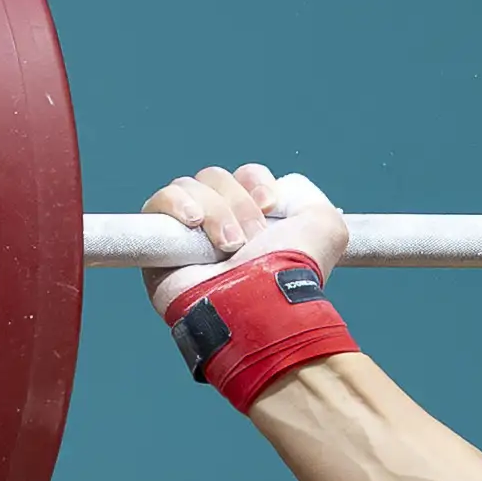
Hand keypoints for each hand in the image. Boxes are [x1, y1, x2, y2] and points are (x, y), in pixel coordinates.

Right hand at [142, 161, 348, 303]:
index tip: (269, 206)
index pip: (244, 176)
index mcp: (255, 220)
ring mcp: (188, 236)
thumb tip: (276, 189)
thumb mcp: (324, 225)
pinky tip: (193, 223)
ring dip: (215, 212)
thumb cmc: (291, 271)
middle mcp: (221, 226)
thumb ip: (306, 195)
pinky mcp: (159, 246)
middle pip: (215, 178)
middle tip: (248, 240)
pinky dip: (176, 204)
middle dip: (237, 203)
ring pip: (190, 187)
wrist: (260, 304)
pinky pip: (157, 203)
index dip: (255, 181)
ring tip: (228, 247)